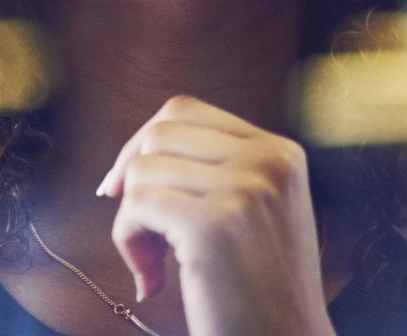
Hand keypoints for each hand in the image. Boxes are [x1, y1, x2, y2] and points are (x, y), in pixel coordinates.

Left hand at [96, 94, 337, 335]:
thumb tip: (136, 154)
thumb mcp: (259, 212)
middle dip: (131, 174)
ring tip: (154, 264)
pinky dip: (128, 242)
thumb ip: (219, 171)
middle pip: (161, 131)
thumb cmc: (261, 295)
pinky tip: (152, 282)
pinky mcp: (214, 227)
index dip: (144, 143)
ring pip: (144, 168)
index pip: (186, 110)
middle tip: (136, 227)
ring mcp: (244, 190)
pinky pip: (138, 206)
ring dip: (131, 219)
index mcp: (280, 152)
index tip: (126, 187)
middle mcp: (267, 161)